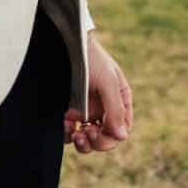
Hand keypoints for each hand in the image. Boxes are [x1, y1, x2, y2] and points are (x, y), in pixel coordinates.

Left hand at [63, 32, 131, 154]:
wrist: (67, 44)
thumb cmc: (92, 59)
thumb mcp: (107, 82)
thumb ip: (115, 110)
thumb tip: (122, 137)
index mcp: (119, 102)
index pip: (121, 131)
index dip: (110, 138)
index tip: (98, 132)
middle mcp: (105, 110)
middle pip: (105, 139)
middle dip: (95, 142)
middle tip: (85, 133)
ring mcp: (87, 112)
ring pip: (88, 140)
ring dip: (82, 142)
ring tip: (75, 133)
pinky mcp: (70, 113)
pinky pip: (71, 133)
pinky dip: (68, 134)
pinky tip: (65, 124)